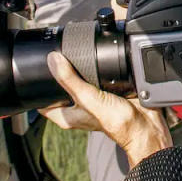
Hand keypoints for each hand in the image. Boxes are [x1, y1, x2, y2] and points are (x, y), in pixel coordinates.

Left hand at [39, 51, 170, 166]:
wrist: (146, 125)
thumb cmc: (119, 123)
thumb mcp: (89, 100)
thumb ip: (70, 81)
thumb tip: (53, 61)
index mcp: (67, 114)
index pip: (42, 101)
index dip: (36, 86)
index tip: (35, 70)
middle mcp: (78, 106)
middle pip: (60, 86)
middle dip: (58, 72)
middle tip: (57, 55)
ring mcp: (93, 97)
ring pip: (78, 78)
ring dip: (78, 68)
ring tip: (76, 55)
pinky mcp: (108, 90)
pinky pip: (97, 75)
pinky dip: (96, 67)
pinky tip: (98, 60)